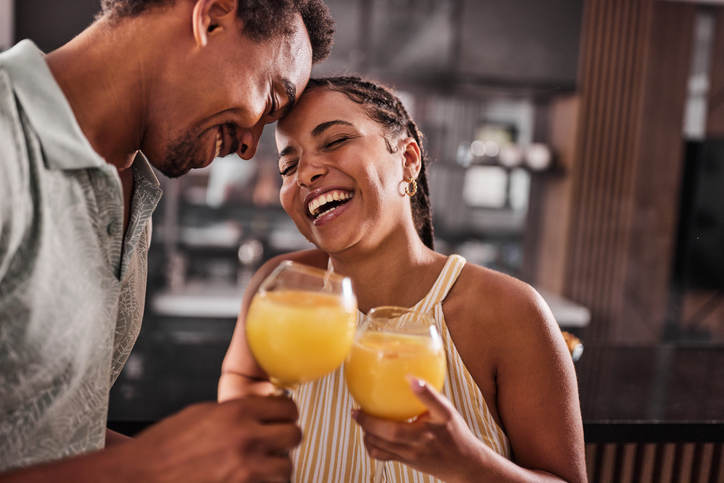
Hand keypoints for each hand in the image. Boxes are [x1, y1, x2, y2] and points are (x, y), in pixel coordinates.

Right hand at [129, 396, 301, 481]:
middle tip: (277, 440)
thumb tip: (258, 411)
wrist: (140, 477)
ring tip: (263, 464)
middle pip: (294, 435)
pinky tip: (250, 478)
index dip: (286, 412)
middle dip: (286, 437)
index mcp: (237, 413)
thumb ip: (236, 411)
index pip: (286, 408)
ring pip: (286, 467)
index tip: (283, 416)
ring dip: (277, 466)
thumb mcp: (201, 413)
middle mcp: (247, 440)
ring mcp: (246, 471)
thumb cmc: (163, 447)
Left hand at [352, 378, 489, 482]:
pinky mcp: (406, 461)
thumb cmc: (454, 433)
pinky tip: (370, 434)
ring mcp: (412, 453)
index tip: (411, 378)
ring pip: (381, 446)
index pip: (432, 404)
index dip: (422, 390)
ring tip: (362, 420)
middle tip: (357, 410)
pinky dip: (371, 444)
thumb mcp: (446, 411)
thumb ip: (429, 397)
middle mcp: (423, 439)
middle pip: (390, 432)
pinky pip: (381, 455)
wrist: (463, 464)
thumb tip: (410, 377)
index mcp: (438, 421)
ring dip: (366, 432)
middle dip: (368, 421)